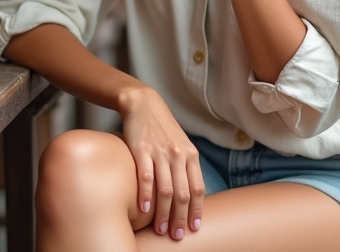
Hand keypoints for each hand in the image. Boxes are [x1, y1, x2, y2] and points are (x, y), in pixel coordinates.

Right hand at [119, 86, 204, 239]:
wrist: (143, 104)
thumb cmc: (162, 128)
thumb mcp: (181, 145)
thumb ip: (187, 166)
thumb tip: (191, 195)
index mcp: (190, 155)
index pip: (197, 188)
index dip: (197, 210)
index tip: (195, 227)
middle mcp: (178, 155)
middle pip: (183, 193)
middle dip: (180, 218)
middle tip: (176, 235)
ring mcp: (160, 152)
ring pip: (166, 189)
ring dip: (163, 213)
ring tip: (160, 229)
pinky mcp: (141, 150)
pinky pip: (146, 177)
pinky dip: (147, 196)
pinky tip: (145, 210)